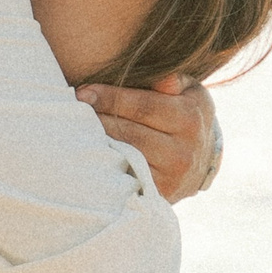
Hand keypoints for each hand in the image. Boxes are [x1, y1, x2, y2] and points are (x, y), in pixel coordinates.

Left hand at [76, 76, 220, 202]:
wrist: (199, 162)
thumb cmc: (185, 116)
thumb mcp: (189, 93)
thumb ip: (175, 81)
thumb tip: (165, 78)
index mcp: (190, 118)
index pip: (143, 106)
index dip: (110, 98)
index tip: (83, 92)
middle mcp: (184, 150)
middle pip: (129, 131)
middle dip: (98, 118)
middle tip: (72, 108)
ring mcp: (171, 176)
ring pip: (124, 154)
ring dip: (98, 141)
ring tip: (76, 128)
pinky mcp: (158, 194)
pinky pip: (125, 175)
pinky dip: (106, 163)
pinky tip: (91, 152)